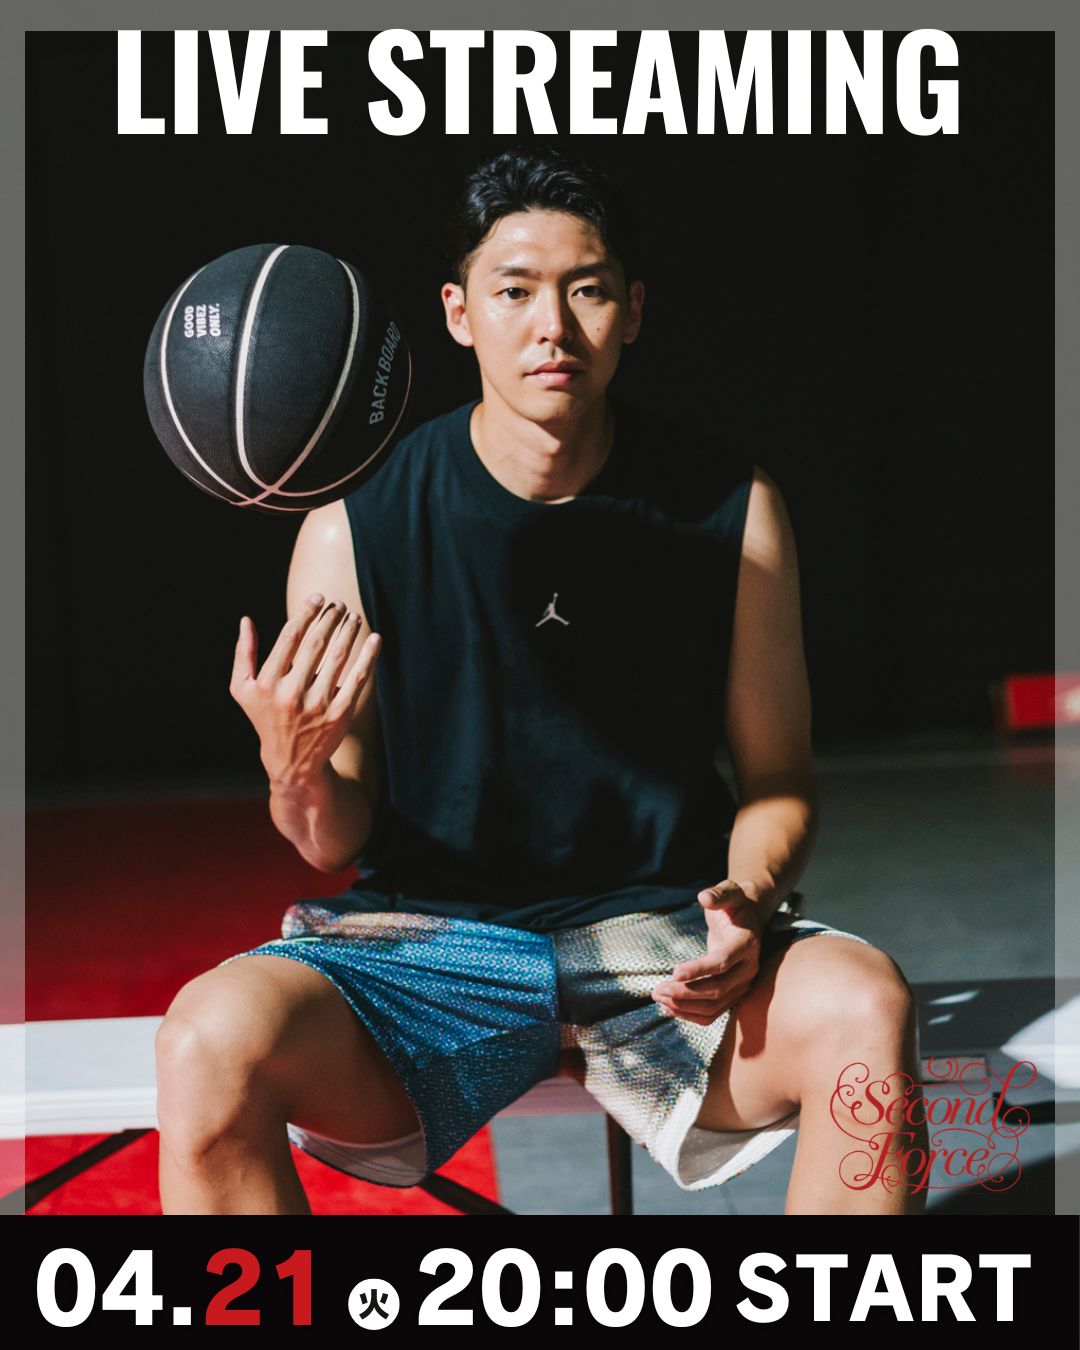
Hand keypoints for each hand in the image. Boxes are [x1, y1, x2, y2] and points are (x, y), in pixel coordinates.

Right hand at [229, 591, 380, 787]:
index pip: (290, 638)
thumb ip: (243, 655)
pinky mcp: (340, 714)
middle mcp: (292, 693)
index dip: (306, 614)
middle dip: (330, 619)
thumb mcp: (243, 690)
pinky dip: (369, 656)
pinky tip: (375, 639)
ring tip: (354, 617)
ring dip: (349, 632)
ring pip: (338, 658)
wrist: (292, 762)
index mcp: (268, 683)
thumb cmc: (266, 718)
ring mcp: (317, 704)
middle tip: (339, 605)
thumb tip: (246, 620)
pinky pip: (358, 678)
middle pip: (316, 644)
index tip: (318, 599)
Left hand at [651, 880, 765, 1025]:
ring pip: (715, 1005)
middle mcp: (749, 968)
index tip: (674, 971)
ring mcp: (743, 984)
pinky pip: (714, 1012)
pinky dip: (691, 1014)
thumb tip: (705, 897)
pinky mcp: (734, 994)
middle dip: (685, 992)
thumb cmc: (734, 904)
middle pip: (717, 989)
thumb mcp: (729, 891)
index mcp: (747, 943)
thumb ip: (719, 894)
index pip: (723, 961)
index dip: (699, 969)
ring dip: (685, 1006)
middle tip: (657, 990)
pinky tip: (668, 1008)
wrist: (749, 919)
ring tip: (658, 997)